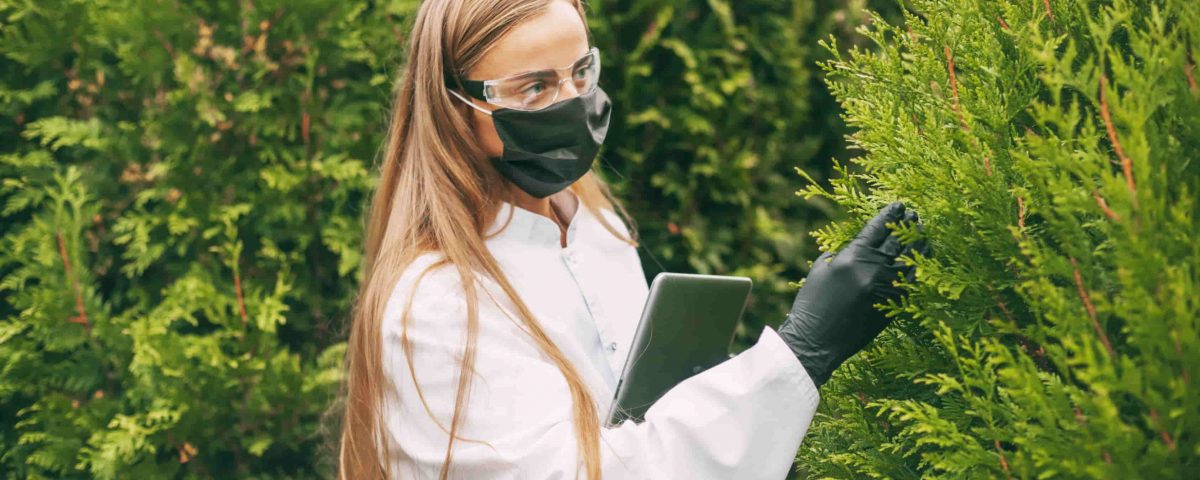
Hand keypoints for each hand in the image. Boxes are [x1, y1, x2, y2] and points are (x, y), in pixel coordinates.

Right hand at [777, 202, 926, 386]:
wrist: (816, 341)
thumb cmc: (811, 305)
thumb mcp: (820, 271)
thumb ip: (839, 254)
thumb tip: (857, 245)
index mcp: (851, 258)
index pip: (877, 228)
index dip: (890, 214)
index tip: (899, 205)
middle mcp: (872, 270)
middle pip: (897, 240)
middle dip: (907, 225)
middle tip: (915, 215)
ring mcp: (886, 288)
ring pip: (910, 259)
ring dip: (919, 243)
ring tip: (924, 232)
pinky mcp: (893, 305)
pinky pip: (912, 281)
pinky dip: (919, 267)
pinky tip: (922, 259)